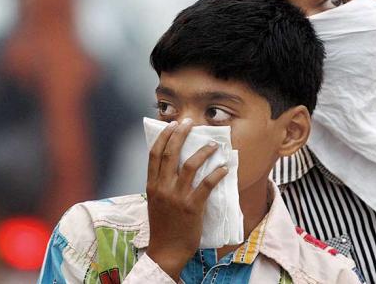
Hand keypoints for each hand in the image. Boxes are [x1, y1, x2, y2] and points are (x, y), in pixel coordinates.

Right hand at [145, 119, 228, 280]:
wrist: (166, 251)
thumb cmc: (162, 226)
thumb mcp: (155, 201)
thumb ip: (160, 183)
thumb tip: (172, 165)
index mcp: (152, 185)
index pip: (155, 154)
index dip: (164, 136)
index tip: (172, 124)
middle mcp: (162, 188)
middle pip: (171, 153)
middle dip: (181, 134)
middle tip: (190, 123)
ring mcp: (177, 197)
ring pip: (190, 165)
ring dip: (203, 151)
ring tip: (214, 145)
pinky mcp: (192, 207)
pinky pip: (206, 185)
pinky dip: (216, 174)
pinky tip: (223, 168)